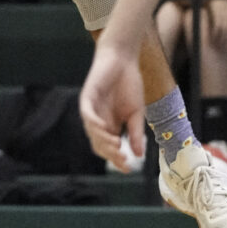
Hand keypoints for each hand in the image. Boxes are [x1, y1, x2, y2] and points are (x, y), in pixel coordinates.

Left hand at [78, 45, 144, 169]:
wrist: (124, 59)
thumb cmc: (130, 84)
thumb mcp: (137, 112)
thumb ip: (136, 132)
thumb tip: (139, 155)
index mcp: (109, 126)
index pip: (109, 149)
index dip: (117, 160)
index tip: (129, 168)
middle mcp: (98, 121)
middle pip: (99, 144)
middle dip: (110, 154)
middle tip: (123, 159)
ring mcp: (92, 110)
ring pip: (93, 132)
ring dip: (104, 141)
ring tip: (117, 146)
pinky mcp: (87, 97)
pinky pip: (87, 115)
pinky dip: (95, 124)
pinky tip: (105, 129)